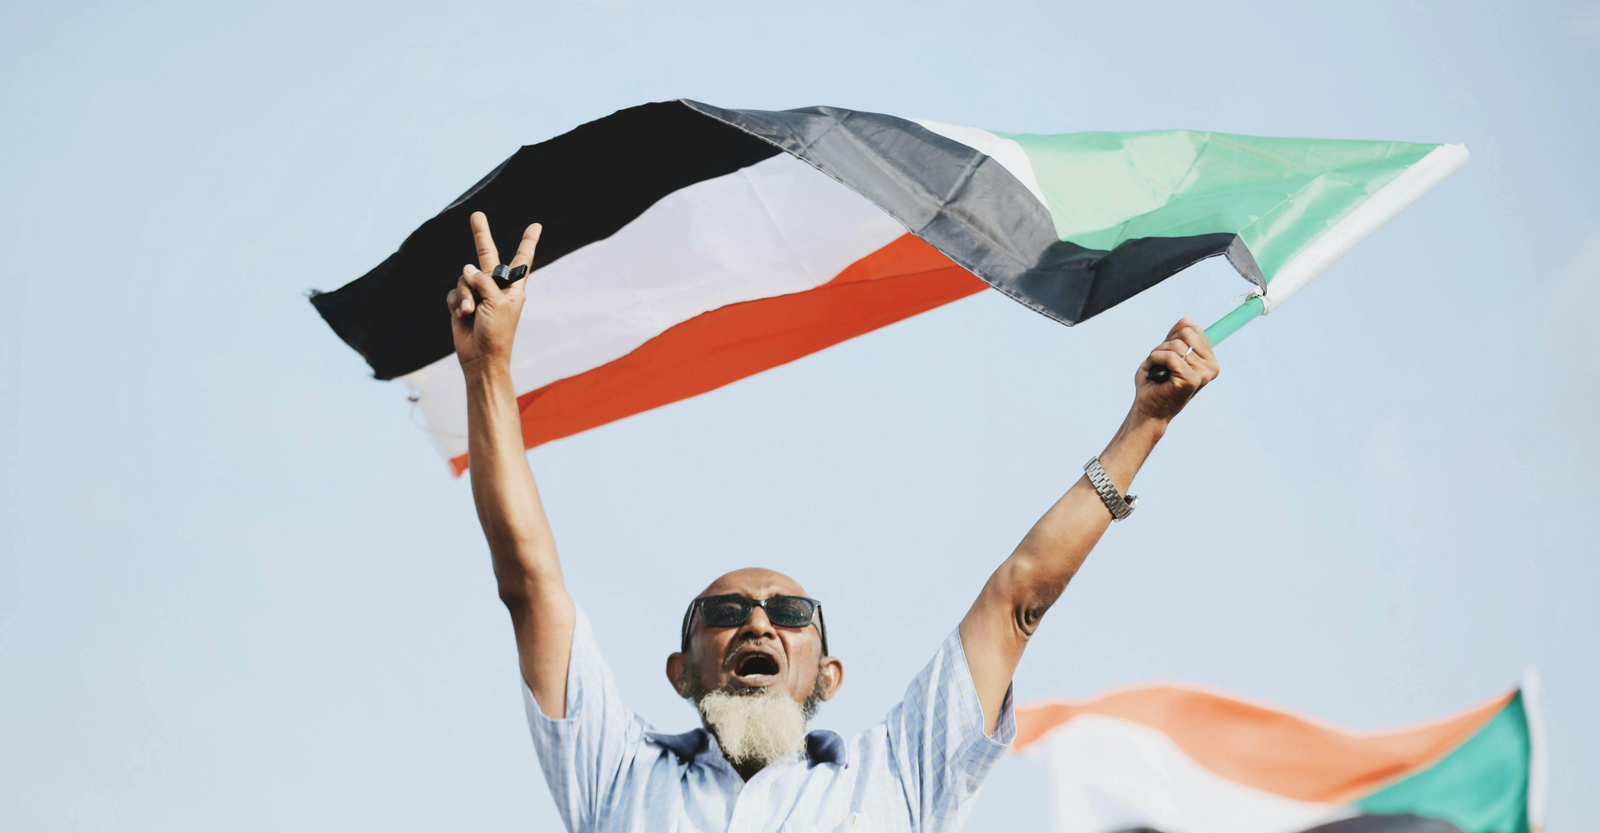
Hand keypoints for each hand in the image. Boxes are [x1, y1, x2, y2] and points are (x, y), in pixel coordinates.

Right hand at [446, 212, 541, 367]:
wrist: (481, 356)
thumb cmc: (497, 332)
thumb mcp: (497, 302)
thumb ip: (484, 280)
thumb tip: (468, 268)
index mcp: (514, 287)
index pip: (522, 259)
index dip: (528, 242)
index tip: (536, 225)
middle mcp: (495, 286)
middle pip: (487, 255)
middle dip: (481, 235)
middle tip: (476, 214)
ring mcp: (478, 293)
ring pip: (465, 278)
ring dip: (465, 295)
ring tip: (470, 311)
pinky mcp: (461, 302)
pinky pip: (454, 292)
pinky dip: (456, 303)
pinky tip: (462, 315)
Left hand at [1132, 318, 1218, 423]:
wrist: (1148, 408)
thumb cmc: (1156, 383)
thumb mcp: (1166, 353)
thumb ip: (1177, 337)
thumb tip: (1188, 320)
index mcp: (1209, 361)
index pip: (1194, 330)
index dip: (1174, 338)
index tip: (1167, 356)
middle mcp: (1211, 367)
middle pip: (1187, 333)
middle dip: (1166, 344)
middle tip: (1160, 362)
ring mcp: (1203, 374)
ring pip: (1176, 345)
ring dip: (1158, 354)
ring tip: (1157, 369)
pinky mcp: (1191, 380)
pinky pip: (1170, 356)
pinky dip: (1155, 360)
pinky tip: (1154, 373)